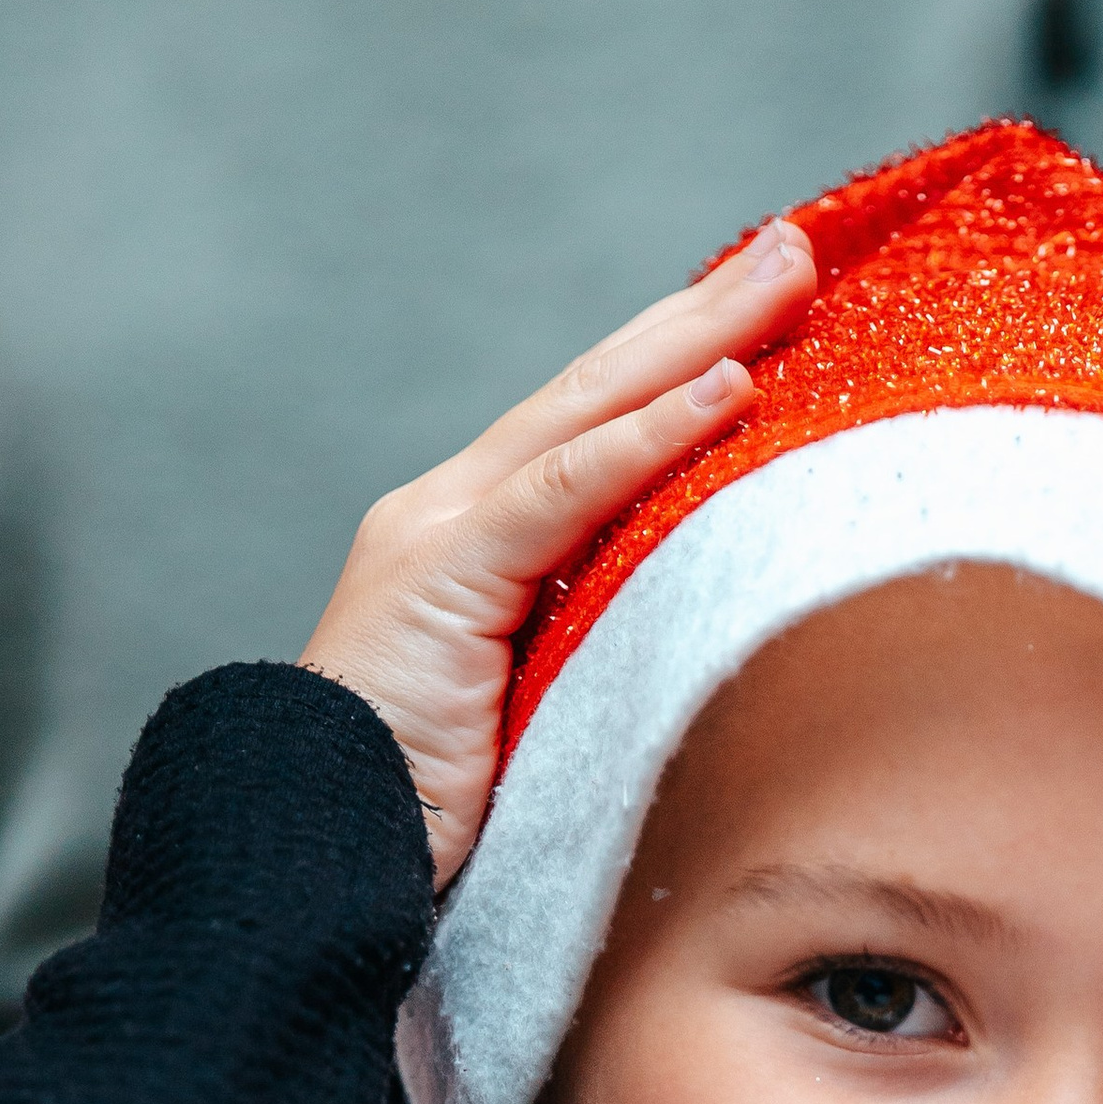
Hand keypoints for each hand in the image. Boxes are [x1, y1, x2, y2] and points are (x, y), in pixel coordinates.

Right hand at [302, 219, 817, 887]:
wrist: (308, 855)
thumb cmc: (422, 821)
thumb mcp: (537, 722)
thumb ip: (592, 658)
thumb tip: (700, 649)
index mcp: (473, 547)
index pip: (592, 432)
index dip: (677, 368)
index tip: (769, 316)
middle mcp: (453, 514)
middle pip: (596, 391)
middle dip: (699, 316)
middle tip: (794, 248)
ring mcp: (440, 533)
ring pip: (588, 411)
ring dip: (695, 339)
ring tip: (783, 279)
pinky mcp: (441, 573)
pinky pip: (563, 491)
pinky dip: (646, 437)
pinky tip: (723, 386)